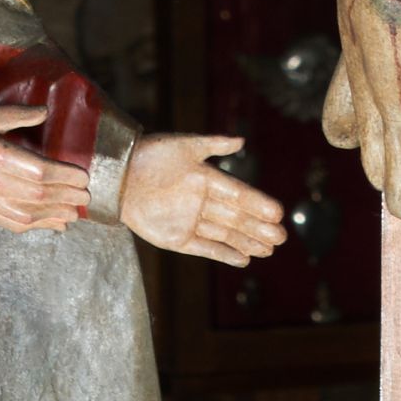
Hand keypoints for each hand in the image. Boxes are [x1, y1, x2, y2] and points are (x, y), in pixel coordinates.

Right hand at [0, 100, 94, 234]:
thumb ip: (19, 115)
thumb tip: (45, 111)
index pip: (40, 172)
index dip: (65, 177)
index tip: (84, 176)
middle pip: (38, 195)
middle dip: (66, 197)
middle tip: (87, 196)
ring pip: (28, 214)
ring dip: (55, 215)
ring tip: (76, 214)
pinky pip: (13, 223)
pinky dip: (36, 226)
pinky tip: (53, 225)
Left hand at [119, 131, 288, 267]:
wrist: (118, 176)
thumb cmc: (151, 154)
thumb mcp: (184, 145)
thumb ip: (213, 144)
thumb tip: (242, 141)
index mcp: (207, 178)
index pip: (239, 194)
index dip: (258, 204)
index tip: (278, 212)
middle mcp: (203, 202)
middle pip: (236, 218)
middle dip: (259, 228)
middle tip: (282, 238)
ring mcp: (191, 221)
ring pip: (226, 234)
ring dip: (247, 242)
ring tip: (269, 250)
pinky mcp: (177, 239)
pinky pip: (206, 248)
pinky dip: (224, 254)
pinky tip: (244, 260)